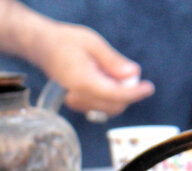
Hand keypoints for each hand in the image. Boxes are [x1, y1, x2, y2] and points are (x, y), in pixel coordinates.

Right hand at [33, 23, 154, 117]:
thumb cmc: (66, 41)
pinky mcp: (75, 100)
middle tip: (131, 73)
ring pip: (106, 108)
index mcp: (84, 80)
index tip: (148, 87)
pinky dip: (107, 96)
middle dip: (128, 94)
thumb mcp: (93, 44)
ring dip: (118, 95)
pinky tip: (104, 79)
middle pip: (113, 106)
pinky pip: (97, 106)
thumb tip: (133, 74)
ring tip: (114, 72)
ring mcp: (75, 99)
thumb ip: (113, 61)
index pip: (115, 94)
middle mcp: (79, 94)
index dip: (135, 93)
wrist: (42, 47)